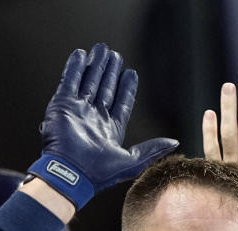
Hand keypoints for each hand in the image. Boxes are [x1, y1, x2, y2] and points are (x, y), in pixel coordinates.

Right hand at [29, 42, 178, 208]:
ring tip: (102, 49)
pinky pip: (69, 81)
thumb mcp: (133, 162)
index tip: (131, 73)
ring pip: (89, 81)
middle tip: (115, 55)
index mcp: (110, 130)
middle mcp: (94, 118)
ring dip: (96, 65)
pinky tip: (80, 55)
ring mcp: (78, 110)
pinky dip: (74, 68)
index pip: (121, 102)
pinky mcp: (62, 105)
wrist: (72, 174)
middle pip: (105, 88)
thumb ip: (152, 149)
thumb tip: (175, 142)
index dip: (126, 88)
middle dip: (110, 72)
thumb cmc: (100, 174)